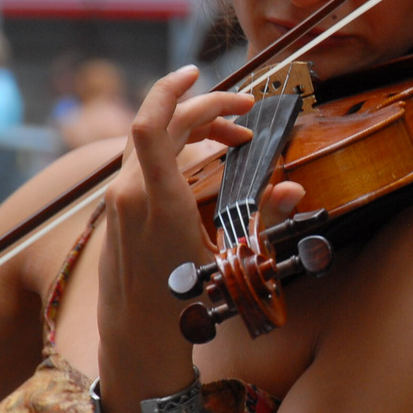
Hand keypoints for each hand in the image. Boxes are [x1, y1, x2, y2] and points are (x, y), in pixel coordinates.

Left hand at [96, 66, 255, 376]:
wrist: (136, 340)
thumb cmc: (181, 308)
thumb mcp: (228, 263)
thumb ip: (260, 220)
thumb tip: (294, 190)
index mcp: (155, 202)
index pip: (150, 125)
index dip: (170, 90)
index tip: (197, 72)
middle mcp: (130, 194)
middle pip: (161, 125)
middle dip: (206, 110)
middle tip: (246, 115)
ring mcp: (119, 201)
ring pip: (151, 141)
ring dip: (190, 130)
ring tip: (232, 139)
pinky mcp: (118, 210)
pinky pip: (144, 161)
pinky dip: (174, 149)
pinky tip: (203, 163)